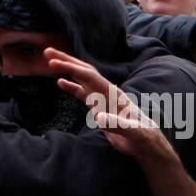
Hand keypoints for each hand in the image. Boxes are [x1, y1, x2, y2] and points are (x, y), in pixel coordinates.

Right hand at [45, 48, 165, 160]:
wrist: (147, 145)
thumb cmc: (144, 137)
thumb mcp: (132, 132)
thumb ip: (117, 124)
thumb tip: (97, 117)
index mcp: (113, 94)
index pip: (90, 76)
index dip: (72, 69)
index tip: (54, 63)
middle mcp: (107, 93)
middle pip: (84, 72)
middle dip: (67, 61)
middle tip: (47, 51)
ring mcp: (102, 100)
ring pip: (82, 80)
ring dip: (66, 70)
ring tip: (49, 60)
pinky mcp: (99, 109)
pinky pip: (82, 94)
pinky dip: (71, 87)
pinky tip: (60, 82)